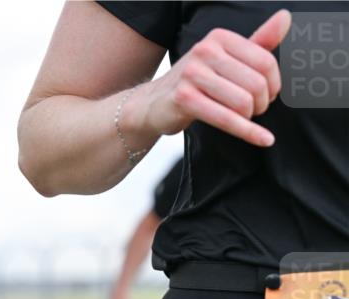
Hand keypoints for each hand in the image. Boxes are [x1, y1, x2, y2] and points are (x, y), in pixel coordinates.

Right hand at [129, 10, 289, 147]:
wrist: (153, 103)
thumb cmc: (194, 82)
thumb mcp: (225, 58)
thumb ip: (258, 41)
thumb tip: (286, 17)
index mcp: (220, 38)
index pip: (266, 62)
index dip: (274, 84)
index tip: (268, 95)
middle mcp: (205, 51)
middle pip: (257, 83)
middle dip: (262, 103)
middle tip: (254, 110)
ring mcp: (192, 74)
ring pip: (243, 102)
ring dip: (250, 117)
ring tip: (244, 118)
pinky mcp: (184, 98)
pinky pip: (226, 119)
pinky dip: (247, 132)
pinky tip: (263, 139)